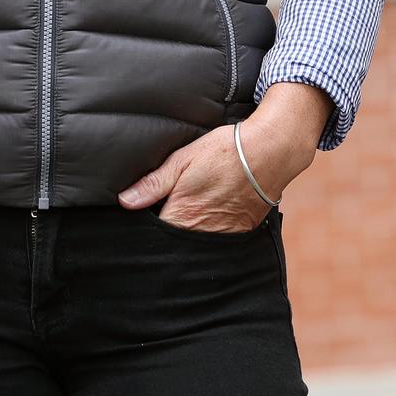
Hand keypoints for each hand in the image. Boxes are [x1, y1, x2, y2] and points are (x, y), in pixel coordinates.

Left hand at [117, 83, 328, 231]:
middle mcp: (202, 232)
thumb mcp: (182, 159)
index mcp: (183, 215)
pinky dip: (211, 232)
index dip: (148, 227)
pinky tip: (212, 214)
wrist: (269, 152)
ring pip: (196, 244)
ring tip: (195, 210)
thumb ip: (153, 184)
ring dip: (191, 234)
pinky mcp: (241, 233)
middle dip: (169, 234)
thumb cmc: (224, 151)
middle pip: (176, 242)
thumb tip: (125, 201)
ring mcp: (223, 236)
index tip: (146, 216)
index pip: (155, 235)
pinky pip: (219, 241)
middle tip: (169, 210)